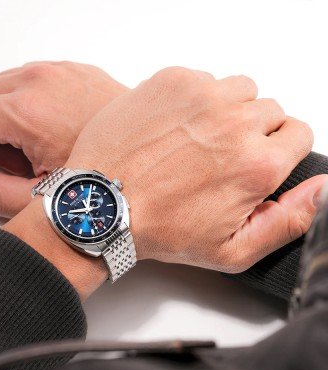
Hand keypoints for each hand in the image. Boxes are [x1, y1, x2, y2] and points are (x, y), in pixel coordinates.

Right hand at [0, 61, 126, 216]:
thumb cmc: (106, 179)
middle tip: (15, 165)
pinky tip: (57, 135)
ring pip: (4, 88)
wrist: (152, 163)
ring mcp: (61, 71)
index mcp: (25, 110)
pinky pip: (35, 81)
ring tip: (40, 152)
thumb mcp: (40, 198)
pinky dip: (32, 106)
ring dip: (8, 121)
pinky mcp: (78, 71)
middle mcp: (41, 80)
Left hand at [64, 67, 326, 272]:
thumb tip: (321, 189)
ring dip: (227, 112)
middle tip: (218, 156)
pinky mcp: (172, 80)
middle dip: (252, 132)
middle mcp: (235, 122)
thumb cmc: (159, 228)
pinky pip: (204, 80)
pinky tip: (175, 127)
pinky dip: (196, 100)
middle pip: (269, 111)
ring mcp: (202, 95)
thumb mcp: (231, 249)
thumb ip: (288, 220)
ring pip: (240, 91)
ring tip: (197, 140)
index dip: (277, 149)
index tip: (255, 160)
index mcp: (255, 163)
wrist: (103, 203)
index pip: (297, 135)